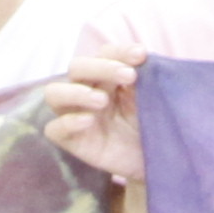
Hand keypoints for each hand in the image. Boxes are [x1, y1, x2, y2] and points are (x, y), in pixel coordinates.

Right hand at [40, 50, 145, 189]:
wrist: (159, 161)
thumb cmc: (154, 125)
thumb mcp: (154, 99)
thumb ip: (147, 78)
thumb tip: (142, 56)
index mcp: (108, 77)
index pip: (105, 54)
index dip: (120, 52)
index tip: (140, 55)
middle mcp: (87, 91)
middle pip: (77, 67)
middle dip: (101, 67)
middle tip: (129, 76)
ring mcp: (76, 115)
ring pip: (54, 93)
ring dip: (76, 92)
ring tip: (102, 100)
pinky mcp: (72, 141)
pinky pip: (54, 129)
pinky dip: (67, 122)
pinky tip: (88, 121)